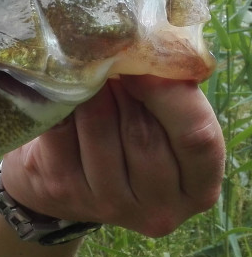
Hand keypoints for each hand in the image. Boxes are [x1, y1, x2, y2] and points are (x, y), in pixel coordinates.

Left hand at [0, 76, 223, 237]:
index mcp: (198, 189)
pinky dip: (61, 103)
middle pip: (143, 133)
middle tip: (111, 60)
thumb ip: (169, 98)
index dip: (172, 95)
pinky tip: (61, 92)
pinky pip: (61, 130)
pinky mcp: (63, 190)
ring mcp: (109, 205)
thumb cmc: (122, 138)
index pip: (198, 138)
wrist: (57, 179)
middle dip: (125, 88)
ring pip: (100, 126)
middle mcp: (159, 208)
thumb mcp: (160, 124)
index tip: (148, 63)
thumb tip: (152, 49)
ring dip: (91, 91)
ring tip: (87, 72)